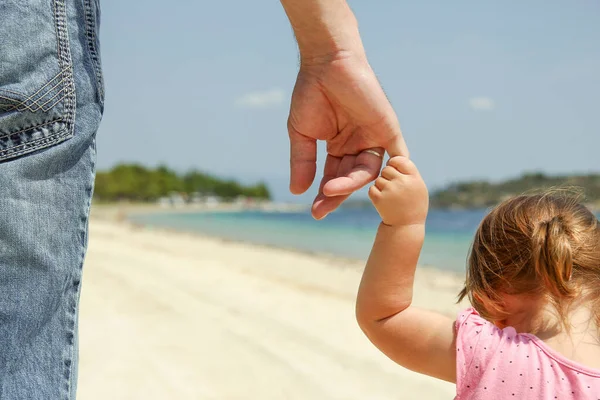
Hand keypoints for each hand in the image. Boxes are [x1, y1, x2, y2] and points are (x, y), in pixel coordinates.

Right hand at [288, 53, 407, 219]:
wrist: (327, 64)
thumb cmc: (312, 94)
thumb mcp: (302, 133)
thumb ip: (302, 162)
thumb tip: (296, 191)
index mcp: (339, 147)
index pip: (334, 178)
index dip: (326, 196)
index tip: (315, 212)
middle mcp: (358, 146)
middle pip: (351, 179)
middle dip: (336, 195)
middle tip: (321, 210)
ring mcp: (374, 138)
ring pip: (367, 172)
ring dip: (350, 183)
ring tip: (329, 189)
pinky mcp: (388, 129)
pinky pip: (397, 156)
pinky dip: (395, 173)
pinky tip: (382, 189)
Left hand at [368, 156, 428, 226]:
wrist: (405, 227)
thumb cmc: (413, 205)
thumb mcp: (418, 188)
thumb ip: (409, 173)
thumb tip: (394, 159)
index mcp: (414, 178)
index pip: (400, 160)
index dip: (394, 163)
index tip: (394, 168)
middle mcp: (402, 183)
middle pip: (387, 169)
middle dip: (387, 175)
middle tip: (392, 187)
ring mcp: (390, 191)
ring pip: (378, 179)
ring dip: (381, 185)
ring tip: (390, 196)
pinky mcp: (379, 199)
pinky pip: (372, 188)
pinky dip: (375, 193)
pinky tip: (383, 201)